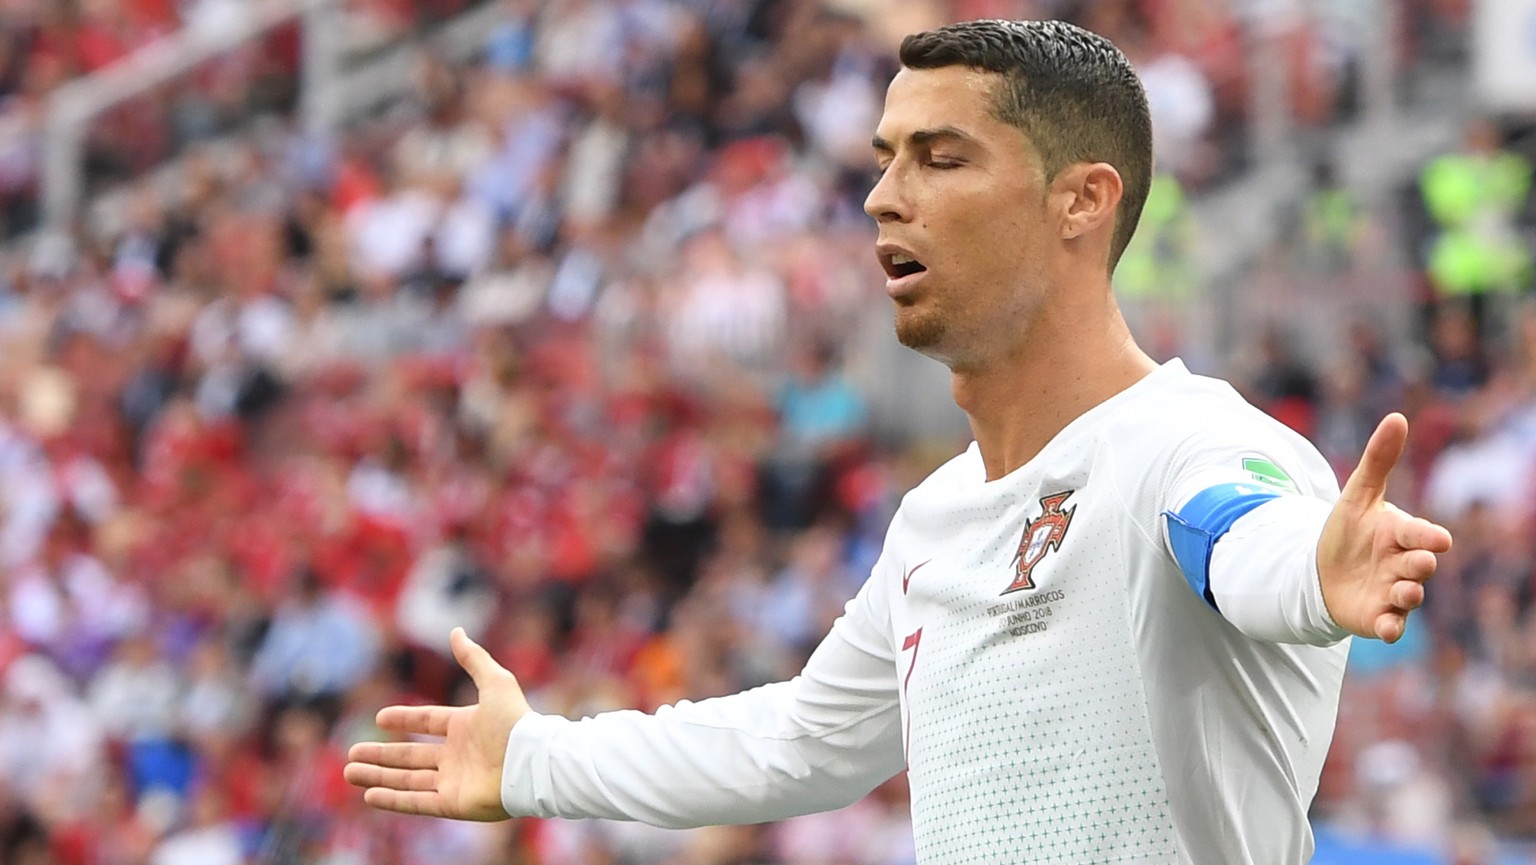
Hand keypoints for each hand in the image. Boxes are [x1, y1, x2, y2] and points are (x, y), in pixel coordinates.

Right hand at [344, 627, 530, 819]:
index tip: (380, 718)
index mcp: (467, 727)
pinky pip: (416, 802)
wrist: (532, 762)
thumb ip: (473, 658)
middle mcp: (458, 755)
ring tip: (349, 773)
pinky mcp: (453, 803)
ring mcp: (454, 781)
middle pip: (411, 756)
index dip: (405, 719)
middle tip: (351, 753)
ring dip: (377, 776)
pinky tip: (369, 795)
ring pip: (407, 780)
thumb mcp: (495, 681)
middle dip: (381, 755)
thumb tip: (456, 630)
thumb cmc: (516, 722)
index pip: (428, 722)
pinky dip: (392, 799)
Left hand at [1317, 413, 1452, 642]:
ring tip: (1405, 592)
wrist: (1323, 571)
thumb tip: (1397, 417)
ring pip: (1409, 596)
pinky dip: (1391, 627)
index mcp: (1402, 534)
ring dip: (1409, 596)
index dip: (1427, 536)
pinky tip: (1387, 629)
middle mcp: (1404, 564)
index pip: (1420, 533)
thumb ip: (1378, 461)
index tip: (1437, 538)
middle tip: (1419, 562)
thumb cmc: (1348, 531)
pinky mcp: (1379, 616)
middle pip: (1419, 565)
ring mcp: (1394, 592)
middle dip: (1420, 564)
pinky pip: (1390, 624)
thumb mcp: (1357, 495)